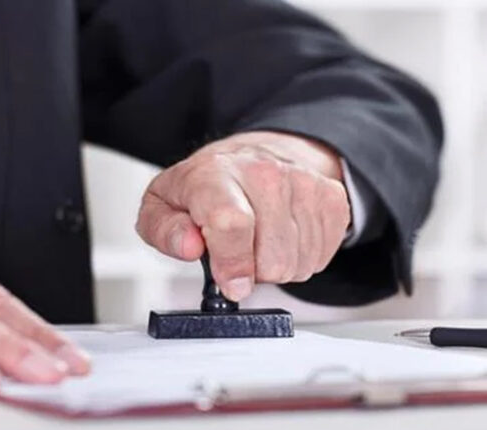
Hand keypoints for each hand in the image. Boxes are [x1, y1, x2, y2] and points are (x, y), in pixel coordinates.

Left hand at [136, 131, 350, 300]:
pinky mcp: (332, 199)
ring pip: (296, 264)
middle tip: (236, 250)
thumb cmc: (206, 186)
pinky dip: (298, 258)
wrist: (252, 157)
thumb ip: (165, 230)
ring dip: (274, 265)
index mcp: (214, 174)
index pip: (232, 223)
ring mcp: (303, 184)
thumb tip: (189, 246)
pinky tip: (281, 236)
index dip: (232, 264)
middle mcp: (263, 173)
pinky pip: (319, 259)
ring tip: (258, 240)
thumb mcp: (162, 205)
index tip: (231, 285)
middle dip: (250, 270)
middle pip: (271, 258)